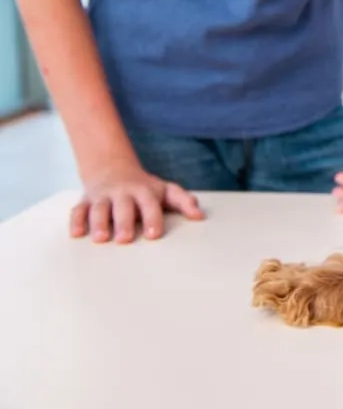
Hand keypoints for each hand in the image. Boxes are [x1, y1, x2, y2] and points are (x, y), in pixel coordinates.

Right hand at [70, 162, 204, 243]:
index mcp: (143, 191)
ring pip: (98, 208)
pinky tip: (76, 234)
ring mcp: (102, 196)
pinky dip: (76, 221)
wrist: (112, 168)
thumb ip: (183, 201)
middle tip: (125, 239)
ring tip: (100, 239)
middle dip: (123, 222)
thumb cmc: (144, 188)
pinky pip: (78, 210)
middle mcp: (122, 193)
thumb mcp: (166, 191)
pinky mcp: (85, 201)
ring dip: (98, 223)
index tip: (153, 234)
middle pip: (122, 207)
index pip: (149, 204)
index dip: (152, 218)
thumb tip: (199, 215)